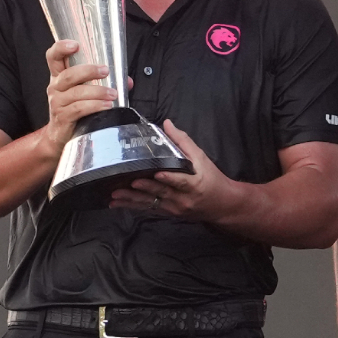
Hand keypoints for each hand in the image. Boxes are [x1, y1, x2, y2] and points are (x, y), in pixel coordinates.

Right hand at [40, 40, 116, 154]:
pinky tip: (106, 106)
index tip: (75, 44)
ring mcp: (57, 102)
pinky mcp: (62, 117)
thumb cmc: (74, 108)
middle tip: (106, 71)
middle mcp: (55, 87)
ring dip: (97, 92)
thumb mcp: (85, 92)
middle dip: (89, 71)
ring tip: (113, 94)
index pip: (53, 56)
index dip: (61, 48)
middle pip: (69, 74)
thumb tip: (127, 81)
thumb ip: (104, 83)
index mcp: (59, 76)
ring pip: (76, 93)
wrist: (60, 135)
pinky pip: (79, 109)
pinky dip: (94, 106)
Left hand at [110, 121, 236, 222]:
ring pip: (151, 203)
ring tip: (115, 195)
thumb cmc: (212, 179)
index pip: (181, 181)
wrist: (221, 205)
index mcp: (194, 183)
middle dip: (143, 188)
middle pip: (161, 193)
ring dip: (132, 199)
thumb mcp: (202, 158)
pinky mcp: (168, 213)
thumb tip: (166, 123)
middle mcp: (183, 198)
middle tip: (126, 182)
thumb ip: (183, 141)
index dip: (169, 178)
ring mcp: (174, 208)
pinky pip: (148, 209)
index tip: (157, 173)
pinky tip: (118, 203)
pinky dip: (133, 206)